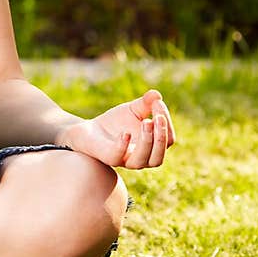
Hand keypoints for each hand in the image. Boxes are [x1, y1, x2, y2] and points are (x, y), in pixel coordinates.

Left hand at [59, 88, 175, 169]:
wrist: (89, 129)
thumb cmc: (116, 122)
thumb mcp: (133, 109)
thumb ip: (146, 103)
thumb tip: (156, 95)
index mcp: (152, 148)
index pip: (168, 140)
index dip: (167, 123)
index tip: (158, 103)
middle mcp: (141, 158)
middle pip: (158, 157)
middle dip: (161, 138)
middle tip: (158, 118)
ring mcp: (124, 160)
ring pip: (142, 161)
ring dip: (147, 141)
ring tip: (146, 122)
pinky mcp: (107, 157)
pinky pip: (117, 157)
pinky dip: (123, 145)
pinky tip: (125, 133)